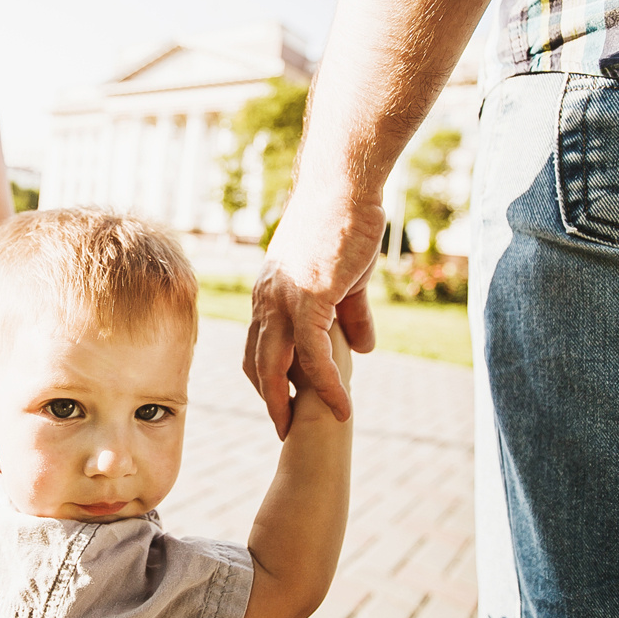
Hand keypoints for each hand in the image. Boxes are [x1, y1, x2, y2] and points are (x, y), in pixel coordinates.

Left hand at [244, 184, 383, 436]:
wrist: (342, 187)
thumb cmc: (343, 224)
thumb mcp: (345, 279)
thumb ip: (350, 315)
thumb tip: (362, 348)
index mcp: (270, 294)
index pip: (259, 345)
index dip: (268, 378)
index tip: (281, 403)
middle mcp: (267, 300)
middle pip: (256, 362)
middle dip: (268, 399)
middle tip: (283, 429)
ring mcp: (284, 299)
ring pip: (276, 364)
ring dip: (288, 402)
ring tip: (301, 431)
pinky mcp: (309, 297)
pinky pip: (313, 352)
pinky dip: (325, 382)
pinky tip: (341, 404)